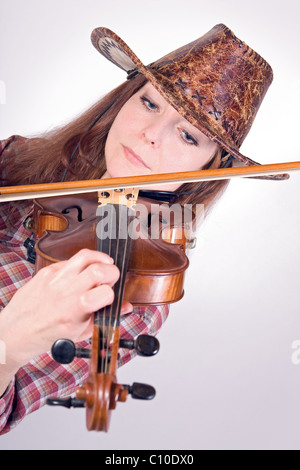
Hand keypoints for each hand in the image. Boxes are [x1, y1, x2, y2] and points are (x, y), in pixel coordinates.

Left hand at [0, 249, 130, 367]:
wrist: (16, 331)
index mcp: (75, 312)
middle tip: (110, 278)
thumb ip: (105, 318)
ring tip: (103, 266)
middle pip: (98, 270)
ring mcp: (55, 279)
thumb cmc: (47, 335)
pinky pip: (70, 260)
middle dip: (111, 272)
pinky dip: (81, 264)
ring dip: (100, 259)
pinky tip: (82, 272)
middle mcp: (65, 293)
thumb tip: (126, 307)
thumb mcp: (80, 333)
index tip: (110, 296)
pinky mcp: (46, 271)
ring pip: (85, 257)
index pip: (105, 292)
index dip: (113, 294)